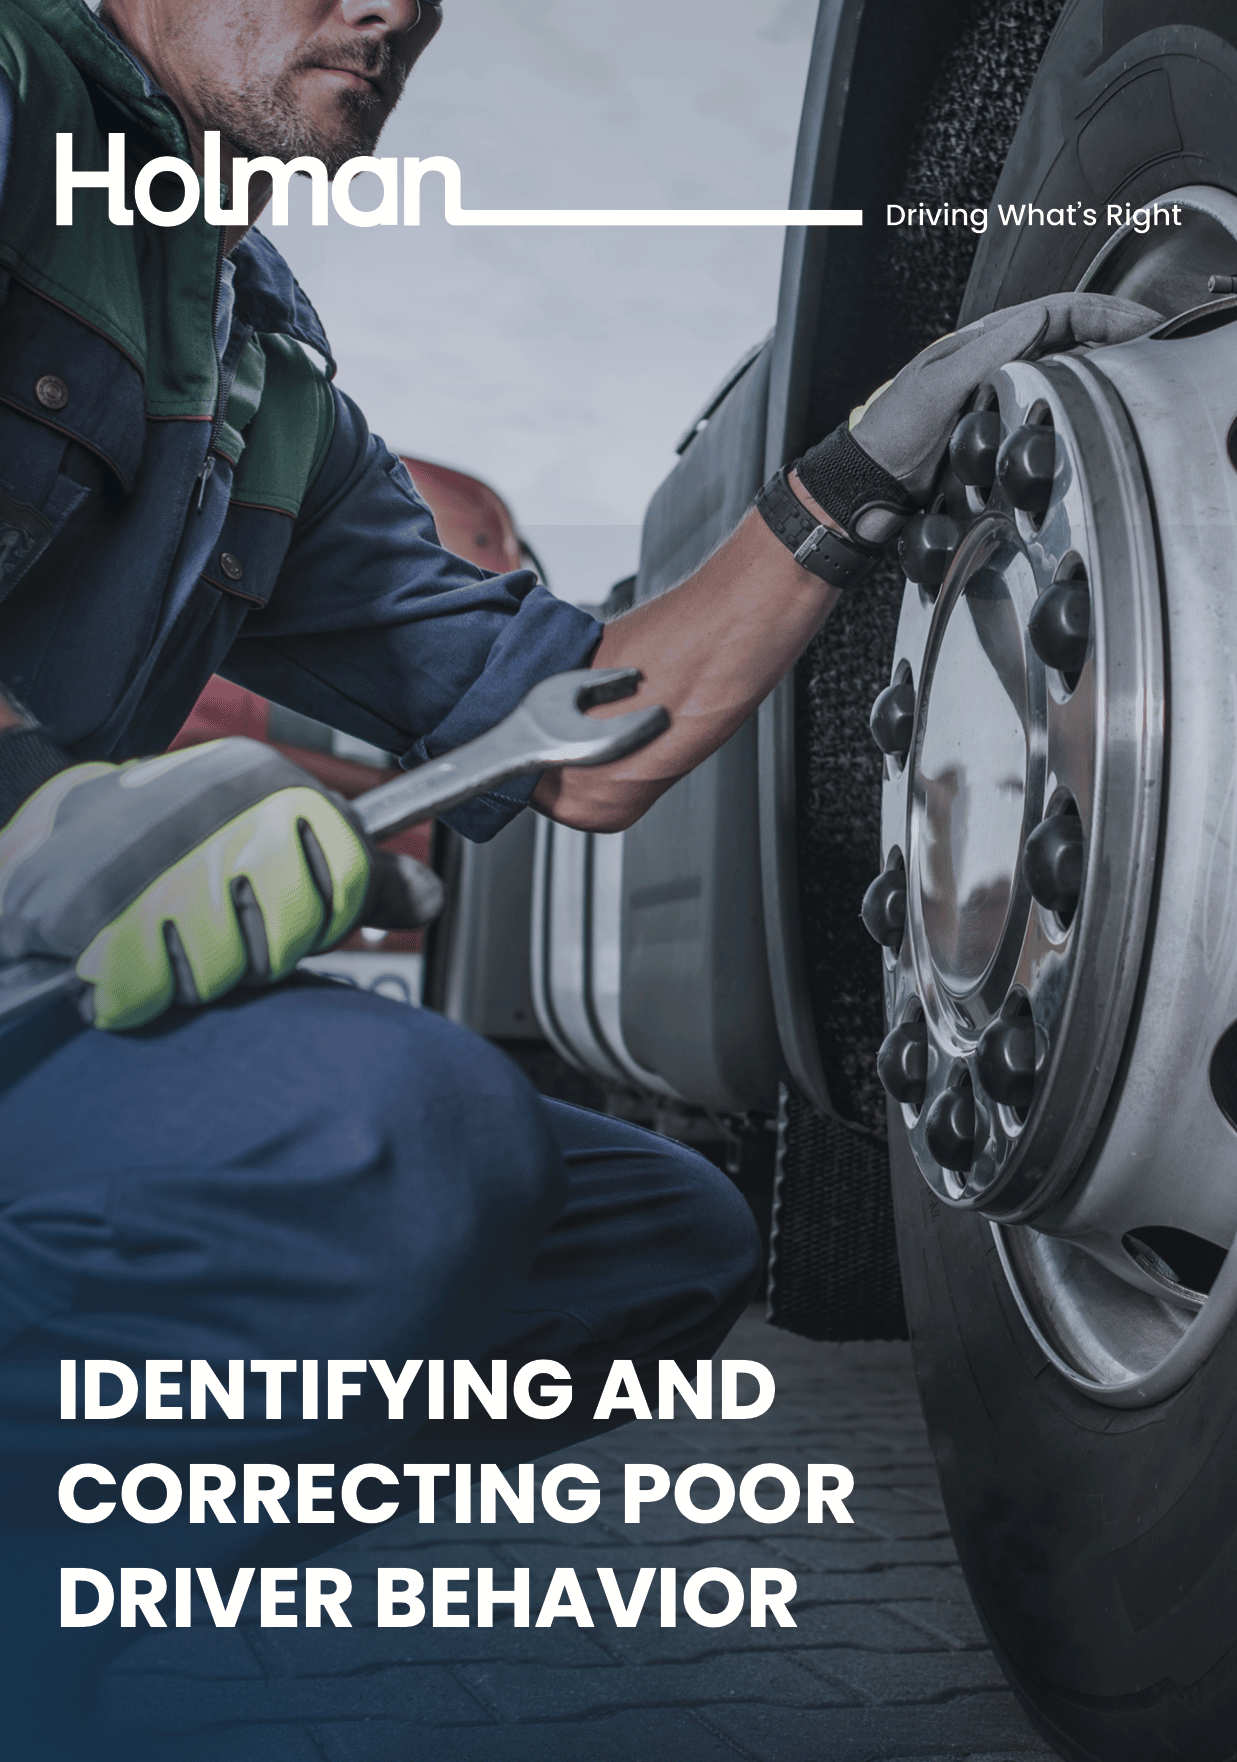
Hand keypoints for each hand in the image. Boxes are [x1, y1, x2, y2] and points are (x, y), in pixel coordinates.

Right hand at [0, 738, 378, 1030]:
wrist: (62, 833)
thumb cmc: (183, 842)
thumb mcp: (275, 839)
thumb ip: (355, 877)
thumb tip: (430, 897)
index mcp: (270, 784)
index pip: (346, 879)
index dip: (320, 918)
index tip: (281, 910)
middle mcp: (217, 810)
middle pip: (285, 937)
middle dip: (252, 953)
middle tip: (213, 926)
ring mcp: (152, 858)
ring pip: (217, 970)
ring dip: (191, 974)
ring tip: (164, 933)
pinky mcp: (87, 907)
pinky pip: (145, 990)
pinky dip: (135, 990)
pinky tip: (127, 953)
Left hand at [795, 291, 1160, 543]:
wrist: (866, 490)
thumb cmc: (888, 437)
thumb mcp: (937, 387)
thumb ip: (987, 352)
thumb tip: (1037, 318)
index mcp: (982, 342)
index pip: (1057, 311)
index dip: (1104, 312)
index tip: (1142, 324)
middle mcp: (995, 364)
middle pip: (1070, 338)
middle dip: (1115, 335)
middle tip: (1156, 345)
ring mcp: (1000, 398)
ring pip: (1065, 374)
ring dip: (1103, 370)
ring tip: (1141, 373)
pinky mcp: (1000, 433)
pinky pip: (1049, 413)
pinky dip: (1080, 408)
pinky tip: (1100, 418)